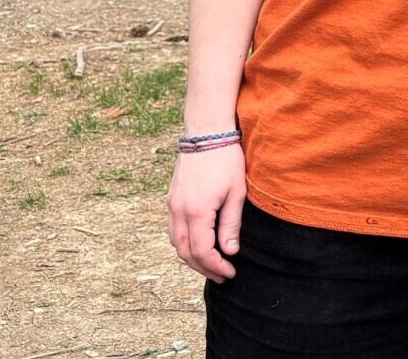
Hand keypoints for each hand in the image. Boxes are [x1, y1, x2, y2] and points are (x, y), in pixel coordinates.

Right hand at [166, 145, 247, 280]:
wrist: (206, 133)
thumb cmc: (226, 160)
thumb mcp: (236, 192)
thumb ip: (231, 224)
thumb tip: (230, 251)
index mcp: (196, 211)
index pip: (202, 251)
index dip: (215, 266)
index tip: (230, 272)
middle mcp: (179, 211)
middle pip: (185, 252)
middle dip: (203, 267)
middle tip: (222, 275)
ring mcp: (172, 205)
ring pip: (176, 243)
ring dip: (191, 258)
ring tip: (211, 265)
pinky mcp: (171, 199)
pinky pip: (173, 230)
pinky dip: (184, 244)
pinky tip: (198, 245)